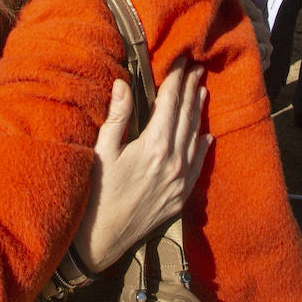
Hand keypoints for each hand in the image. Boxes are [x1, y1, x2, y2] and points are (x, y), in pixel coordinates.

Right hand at [72, 59, 210, 270]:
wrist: (101, 241)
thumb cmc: (95, 194)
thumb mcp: (101, 152)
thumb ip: (117, 116)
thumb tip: (124, 83)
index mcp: (155, 146)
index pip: (170, 103)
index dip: (176, 79)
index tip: (180, 60)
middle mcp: (174, 162)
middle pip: (186, 116)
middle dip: (191, 90)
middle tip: (197, 68)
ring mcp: (180, 181)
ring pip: (195, 138)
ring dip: (199, 113)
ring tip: (202, 92)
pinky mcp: (179, 197)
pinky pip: (197, 166)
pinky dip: (202, 147)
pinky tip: (206, 137)